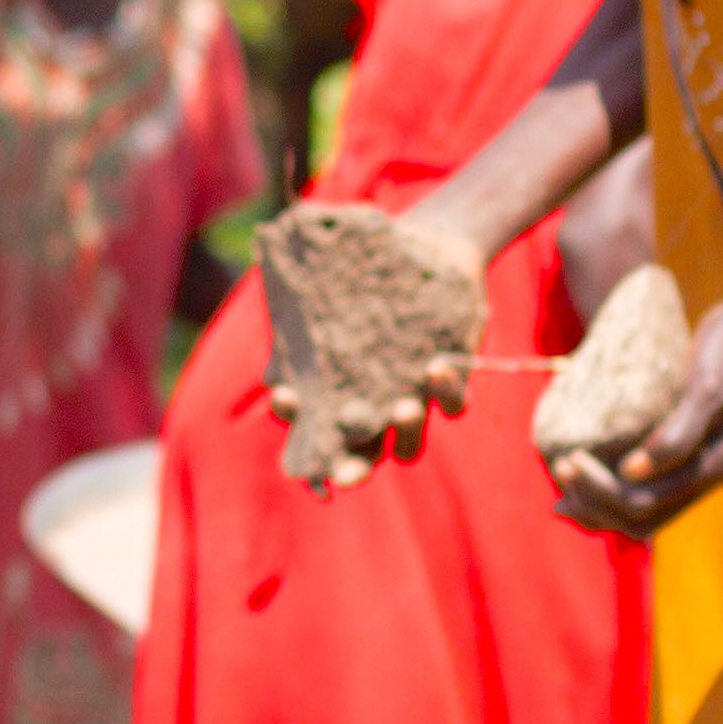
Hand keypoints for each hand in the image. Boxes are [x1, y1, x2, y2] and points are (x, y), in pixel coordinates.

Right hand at [255, 200, 482, 490]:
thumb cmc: (364, 269)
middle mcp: (374, 408)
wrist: (427, 247)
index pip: (313, 430)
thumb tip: (269, 331)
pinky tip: (435, 365)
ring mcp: (413, 399)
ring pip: (410, 442)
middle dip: (352, 470)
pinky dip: (446, 390)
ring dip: (404, 432)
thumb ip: (297, 312)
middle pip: (361, 457)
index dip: (297, 426)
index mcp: (336, 395)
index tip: (286, 400)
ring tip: (402, 409)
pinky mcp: (453, 381)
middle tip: (346, 476)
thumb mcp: (329, 287)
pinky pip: (453, 404)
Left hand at [551, 287, 722, 537]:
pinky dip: (612, 488)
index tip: (568, 458)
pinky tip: (588, 470)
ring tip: (564, 476)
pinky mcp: (688, 454)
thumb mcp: (704, 387)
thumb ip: (677, 435)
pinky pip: (647, 489)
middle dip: (592, 502)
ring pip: (641, 512)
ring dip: (598, 502)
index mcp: (711, 468)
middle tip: (559, 467)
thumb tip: (632, 473)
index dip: (597, 492)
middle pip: (637, 518)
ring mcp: (696, 468)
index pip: (640, 504)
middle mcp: (704, 477)